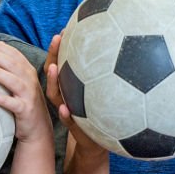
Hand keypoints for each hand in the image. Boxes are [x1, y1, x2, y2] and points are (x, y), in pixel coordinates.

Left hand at [0, 40, 51, 144]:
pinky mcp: (26, 110)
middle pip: (14, 65)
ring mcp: (29, 96)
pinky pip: (14, 104)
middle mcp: (30, 81)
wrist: (38, 127)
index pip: (14, 55)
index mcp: (28, 72)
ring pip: (14, 82)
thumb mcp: (21, 80)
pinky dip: (3, 99)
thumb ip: (12, 63)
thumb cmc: (25, 101)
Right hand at [44, 34, 104, 157]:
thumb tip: (121, 53)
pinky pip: (68, 120)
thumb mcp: (102, 96)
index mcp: (71, 88)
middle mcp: (65, 96)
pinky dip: (66, 115)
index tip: (64, 30)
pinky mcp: (74, 127)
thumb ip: (106, 78)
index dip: (61, 48)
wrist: (95, 143)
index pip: (62, 64)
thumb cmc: (99, 116)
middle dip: (54, 56)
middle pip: (55, 74)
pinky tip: (66, 109)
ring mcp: (67, 110)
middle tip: (57, 39)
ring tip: (53, 68)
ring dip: (54, 81)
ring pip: (56, 95)